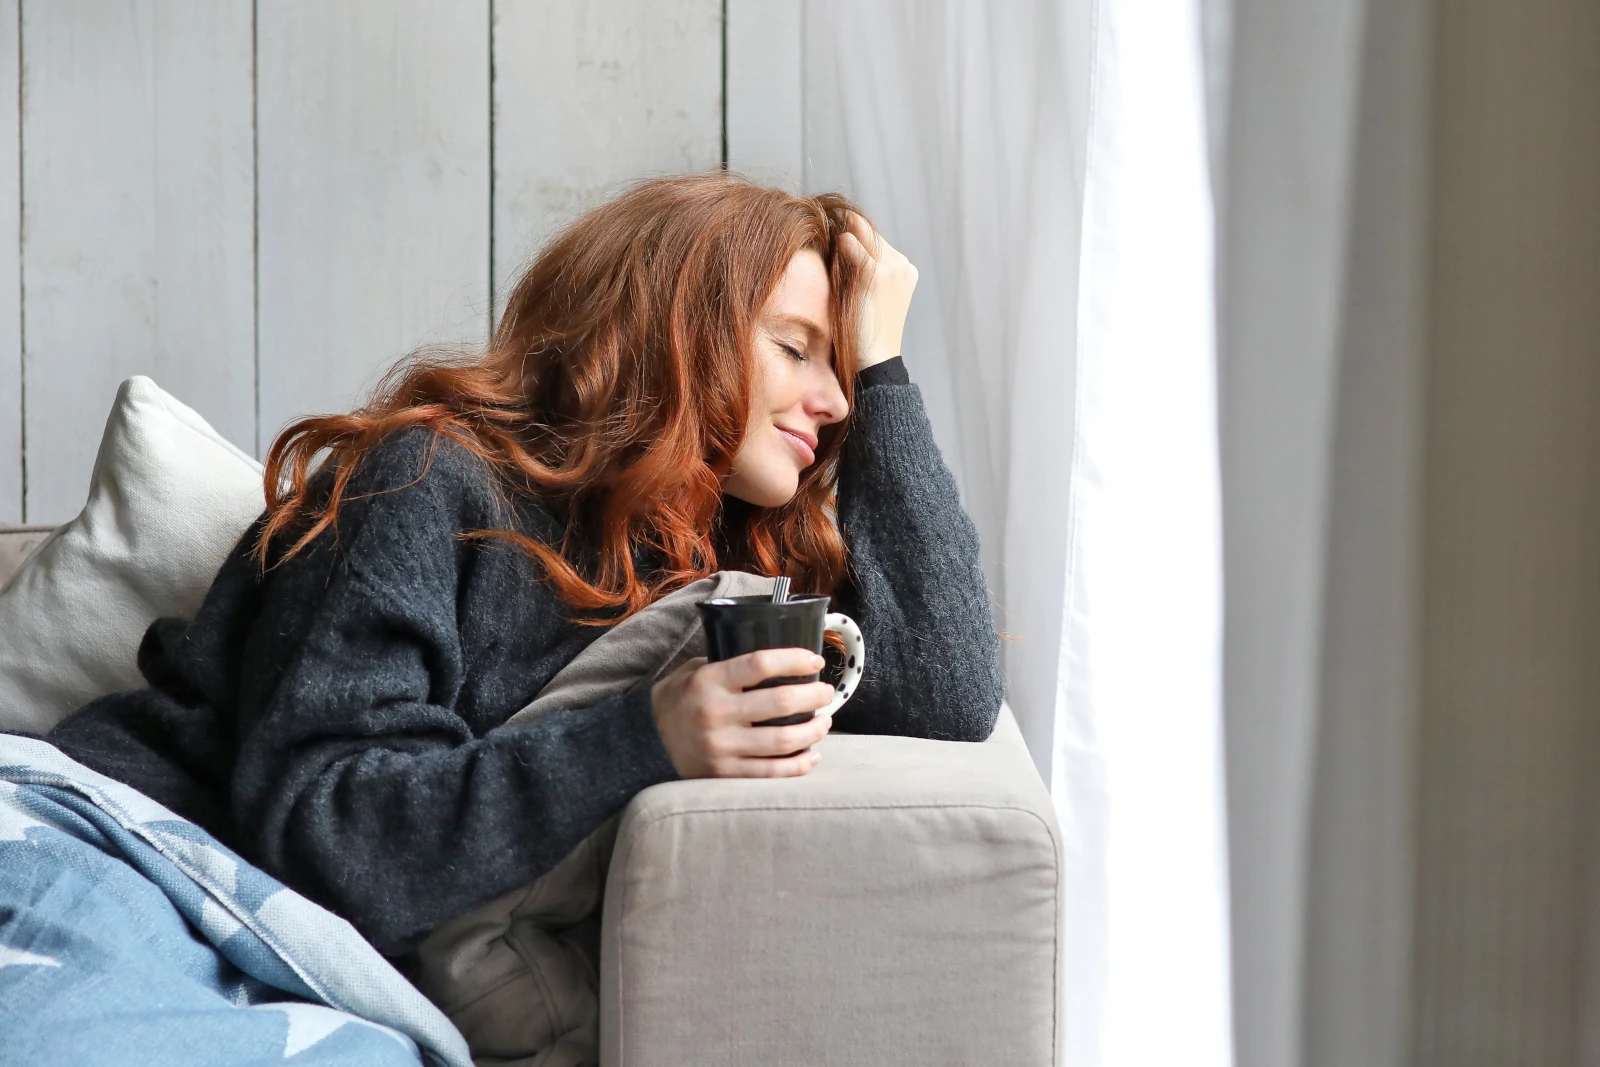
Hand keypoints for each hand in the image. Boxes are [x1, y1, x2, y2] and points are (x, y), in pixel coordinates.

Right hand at [650, 648, 835, 777]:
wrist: (645, 743)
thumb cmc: (676, 700)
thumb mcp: (694, 671)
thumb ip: (729, 664)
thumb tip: (776, 660)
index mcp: (709, 681)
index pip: (760, 663)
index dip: (794, 660)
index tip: (814, 661)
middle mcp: (716, 713)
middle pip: (780, 703)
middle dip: (813, 696)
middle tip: (825, 692)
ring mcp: (721, 747)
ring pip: (782, 740)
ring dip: (812, 730)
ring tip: (824, 722)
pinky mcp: (724, 774)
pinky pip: (770, 772)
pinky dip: (798, 765)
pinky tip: (812, 755)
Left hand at [837, 210, 918, 369]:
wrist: (875, 358)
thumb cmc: (866, 331)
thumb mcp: (871, 295)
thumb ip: (865, 272)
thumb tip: (842, 246)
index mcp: (907, 270)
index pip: (879, 242)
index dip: (859, 236)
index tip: (841, 233)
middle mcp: (903, 266)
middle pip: (872, 235)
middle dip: (853, 228)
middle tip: (833, 221)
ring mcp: (893, 268)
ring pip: (863, 236)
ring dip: (845, 235)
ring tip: (830, 236)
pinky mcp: (876, 274)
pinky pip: (852, 245)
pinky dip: (841, 244)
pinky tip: (834, 246)